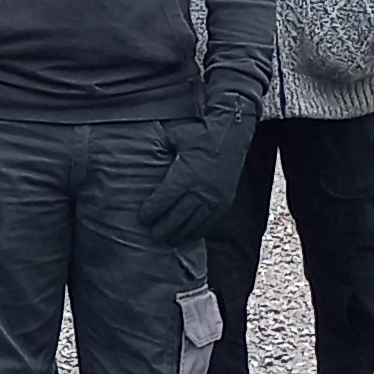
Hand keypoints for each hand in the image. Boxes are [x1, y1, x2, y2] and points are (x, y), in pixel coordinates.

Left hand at [132, 98, 257, 239]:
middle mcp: (200, 190)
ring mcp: (214, 198)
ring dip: (180, 234)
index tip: (142, 218)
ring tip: (169, 240)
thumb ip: (160, 146)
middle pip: (177, 216)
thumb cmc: (201, 134)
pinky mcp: (225, 201)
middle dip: (163, 228)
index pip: (164, 199)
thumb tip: (141, 146)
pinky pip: (210, 222)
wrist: (233, 133)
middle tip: (153, 236)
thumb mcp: (175, 136)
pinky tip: (190, 236)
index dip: (151, 211)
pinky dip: (198, 231)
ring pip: (194, 223)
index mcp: (185, 175)